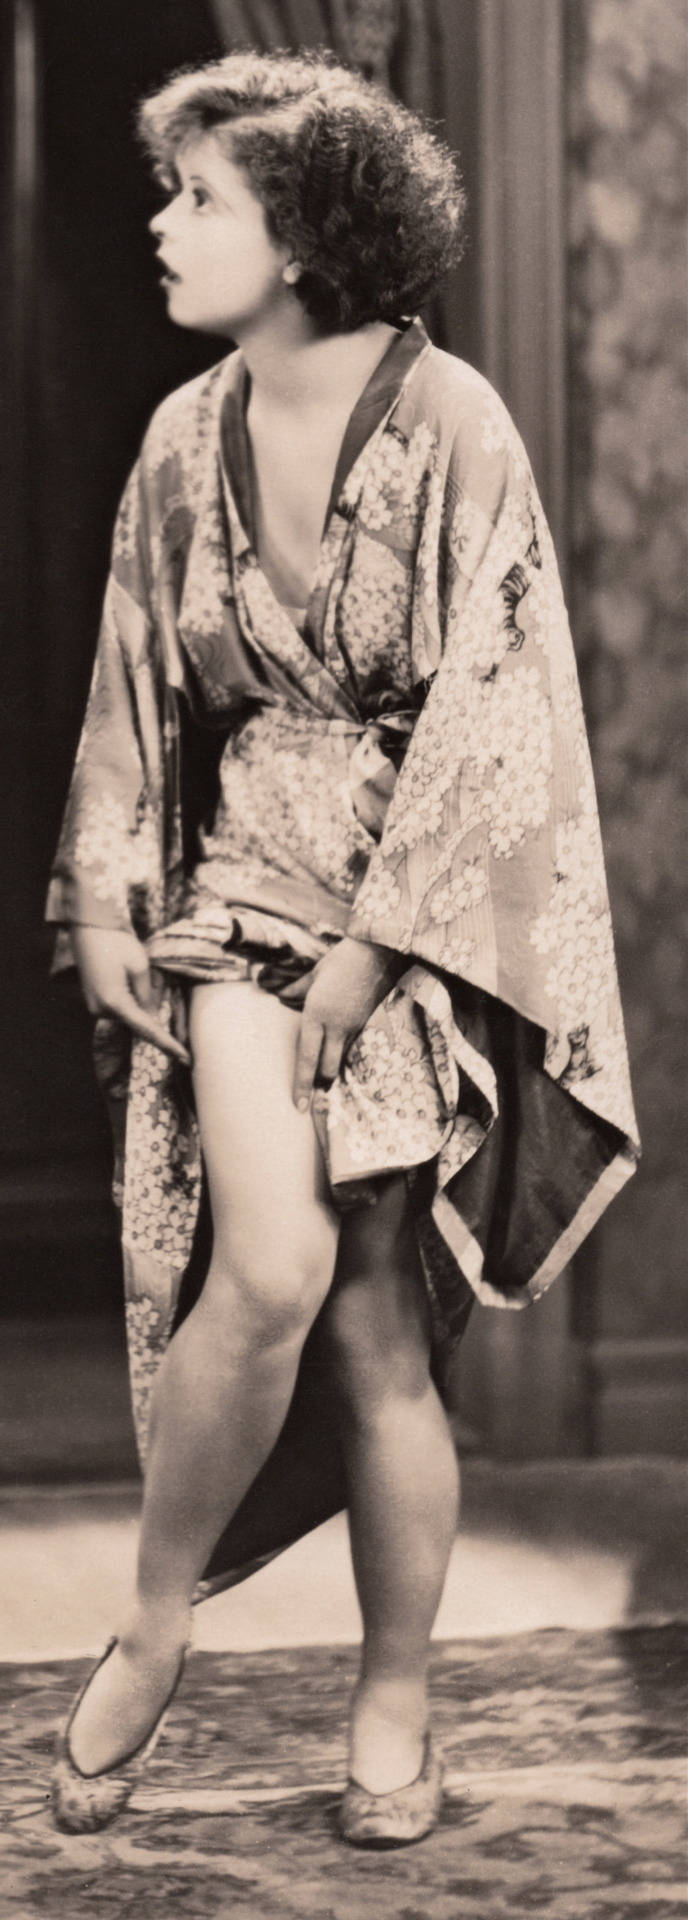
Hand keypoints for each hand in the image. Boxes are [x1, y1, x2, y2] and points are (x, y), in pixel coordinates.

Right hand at [71, 925, 190, 1065]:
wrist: (90, 927)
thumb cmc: (117, 943)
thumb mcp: (140, 968)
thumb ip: (148, 997)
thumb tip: (152, 1018)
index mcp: (114, 1003)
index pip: (147, 1029)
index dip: (168, 1044)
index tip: (185, 1058)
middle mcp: (100, 1010)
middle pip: (136, 1024)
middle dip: (154, 1020)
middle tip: (166, 1007)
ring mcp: (94, 1006)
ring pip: (128, 1016)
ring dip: (141, 1007)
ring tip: (137, 979)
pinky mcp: (93, 1000)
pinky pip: (118, 1009)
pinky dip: (131, 1003)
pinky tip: (131, 983)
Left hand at [293, 936, 402, 1110]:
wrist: (380, 953)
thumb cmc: (343, 958)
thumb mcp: (315, 973)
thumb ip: (296, 989)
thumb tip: (281, 996)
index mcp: (316, 1014)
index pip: (306, 1058)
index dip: (302, 1084)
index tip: (298, 1106)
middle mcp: (335, 1026)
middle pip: (327, 1068)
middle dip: (320, 1085)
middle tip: (313, 1096)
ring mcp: (354, 1026)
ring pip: (341, 1059)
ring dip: (332, 1069)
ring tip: (325, 1077)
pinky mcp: (368, 1023)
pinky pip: (352, 1045)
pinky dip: (344, 1051)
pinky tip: (340, 1050)